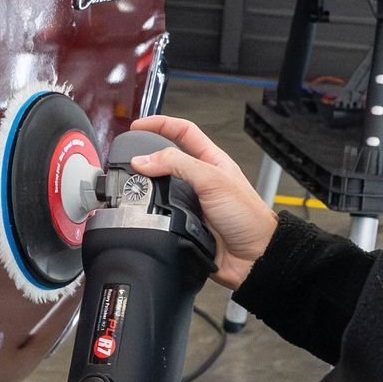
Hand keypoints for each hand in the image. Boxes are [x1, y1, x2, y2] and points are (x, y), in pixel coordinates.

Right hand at [120, 115, 278, 291]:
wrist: (254, 257)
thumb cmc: (248, 217)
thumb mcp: (213, 180)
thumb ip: (177, 164)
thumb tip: (144, 160)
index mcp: (211, 161)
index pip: (183, 131)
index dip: (160, 124)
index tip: (137, 126)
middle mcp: (200, 180)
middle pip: (167, 158)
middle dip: (147, 153)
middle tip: (128, 155)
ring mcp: (192, 202)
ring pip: (160, 188)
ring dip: (146, 185)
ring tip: (133, 182)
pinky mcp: (184, 224)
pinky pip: (160, 214)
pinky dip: (150, 212)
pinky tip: (144, 210)